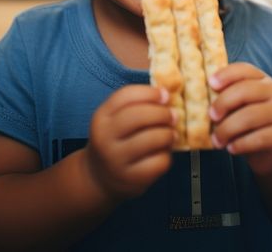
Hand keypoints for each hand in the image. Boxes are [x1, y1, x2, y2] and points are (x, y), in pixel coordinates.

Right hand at [84, 85, 175, 200]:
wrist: (98, 177)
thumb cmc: (114, 142)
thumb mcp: (114, 120)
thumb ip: (135, 106)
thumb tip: (167, 94)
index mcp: (101, 118)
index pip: (126, 96)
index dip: (150, 93)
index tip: (165, 94)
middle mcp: (104, 138)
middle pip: (138, 115)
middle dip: (162, 113)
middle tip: (173, 115)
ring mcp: (116, 160)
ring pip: (151, 139)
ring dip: (168, 134)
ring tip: (170, 134)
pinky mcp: (131, 178)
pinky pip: (158, 161)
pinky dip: (166, 155)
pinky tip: (163, 153)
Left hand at [208, 62, 271, 176]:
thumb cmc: (250, 127)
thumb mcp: (240, 108)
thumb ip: (227, 100)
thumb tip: (199, 98)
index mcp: (263, 80)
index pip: (245, 70)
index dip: (226, 74)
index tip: (211, 83)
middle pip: (246, 90)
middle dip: (223, 103)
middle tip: (211, 116)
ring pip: (250, 116)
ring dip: (227, 129)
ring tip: (217, 140)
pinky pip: (259, 138)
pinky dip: (240, 144)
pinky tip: (231, 148)